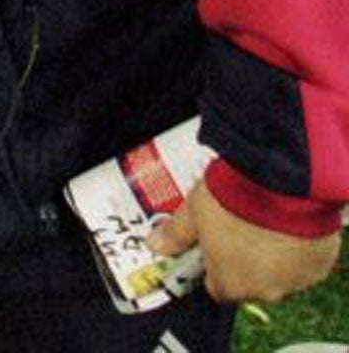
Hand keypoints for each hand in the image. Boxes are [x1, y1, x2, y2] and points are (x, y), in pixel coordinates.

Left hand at [147, 179, 342, 303]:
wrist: (282, 184)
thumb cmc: (234, 200)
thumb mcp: (193, 212)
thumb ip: (175, 234)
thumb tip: (155, 245)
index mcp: (231, 285)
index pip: (217, 287)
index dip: (212, 267)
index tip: (210, 249)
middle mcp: (267, 291)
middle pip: (249, 282)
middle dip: (241, 259)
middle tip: (235, 228)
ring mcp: (297, 279)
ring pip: (278, 273)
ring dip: (270, 255)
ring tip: (261, 222)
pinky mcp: (320, 264)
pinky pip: (304, 262)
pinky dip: (295, 248)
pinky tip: (284, 225)